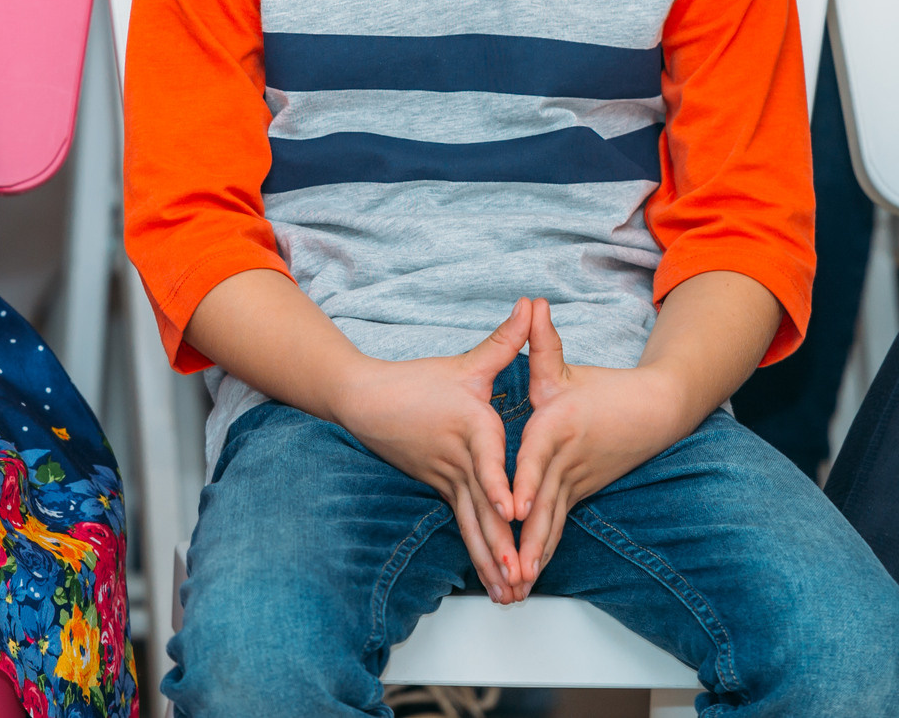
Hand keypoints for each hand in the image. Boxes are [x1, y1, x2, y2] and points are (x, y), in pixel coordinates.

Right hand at [330, 304, 529, 602]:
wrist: (366, 401)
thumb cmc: (419, 381)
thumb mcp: (466, 361)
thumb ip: (505, 340)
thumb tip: (532, 305)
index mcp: (470, 428)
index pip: (486, 459)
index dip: (499, 483)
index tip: (513, 508)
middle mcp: (460, 461)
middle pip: (482, 507)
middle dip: (501, 545)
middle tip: (519, 575)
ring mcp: (448, 480)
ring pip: (472, 526)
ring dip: (490, 561)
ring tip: (509, 594)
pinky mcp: (442, 491)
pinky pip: (464, 527)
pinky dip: (478, 555)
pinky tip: (493, 583)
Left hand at [505, 302, 683, 596]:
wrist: (655, 410)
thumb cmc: (603, 388)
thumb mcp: (564, 367)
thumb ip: (541, 341)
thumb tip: (532, 302)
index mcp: (556, 426)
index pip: (535, 458)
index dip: (521, 482)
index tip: (509, 507)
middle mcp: (564, 460)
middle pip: (543, 502)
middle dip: (526, 537)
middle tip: (512, 566)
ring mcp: (575, 481)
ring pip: (552, 521)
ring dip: (535, 553)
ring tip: (519, 582)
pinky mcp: (579, 494)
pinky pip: (558, 525)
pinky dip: (544, 550)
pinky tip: (530, 577)